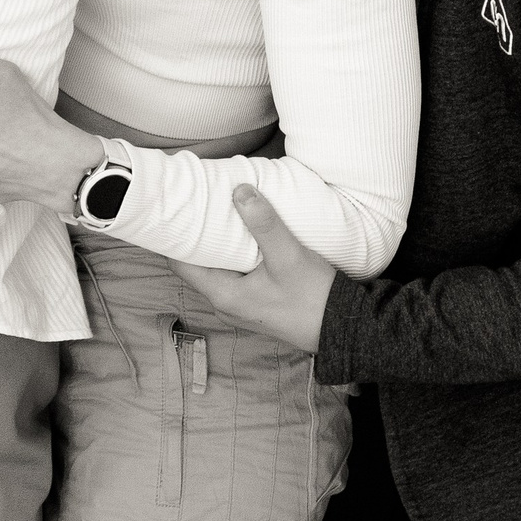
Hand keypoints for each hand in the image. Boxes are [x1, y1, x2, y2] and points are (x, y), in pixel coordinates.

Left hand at [184, 189, 337, 352]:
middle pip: (198, 265)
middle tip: (201, 205)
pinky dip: (235, 256)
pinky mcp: (256, 303)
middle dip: (199, 237)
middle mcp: (226, 304)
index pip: (181, 264)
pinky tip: (247, 238)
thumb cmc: (314, 298)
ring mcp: (241, 306)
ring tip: (223, 215)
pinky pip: (235, 276)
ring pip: (218, 270)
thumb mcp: (289, 257)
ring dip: (220, 246)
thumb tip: (240, 192)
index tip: (180, 210)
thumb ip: (265, 224)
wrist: (343, 329)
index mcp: (224, 295)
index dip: (177, 237)